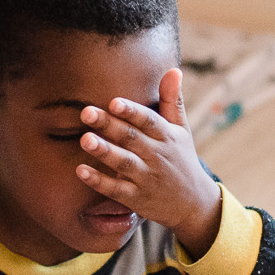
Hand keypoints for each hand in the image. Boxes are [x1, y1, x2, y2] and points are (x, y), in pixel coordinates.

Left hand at [77, 69, 222, 257]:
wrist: (193, 204)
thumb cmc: (182, 159)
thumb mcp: (182, 130)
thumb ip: (172, 101)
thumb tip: (173, 70)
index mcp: (167, 137)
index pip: (149, 121)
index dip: (132, 112)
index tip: (114, 102)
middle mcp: (157, 156)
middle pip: (132, 138)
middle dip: (109, 125)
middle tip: (86, 112)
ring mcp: (147, 178)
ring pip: (124, 163)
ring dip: (104, 151)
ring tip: (84, 139)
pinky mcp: (137, 198)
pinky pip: (116, 190)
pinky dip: (99, 181)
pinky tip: (81, 171)